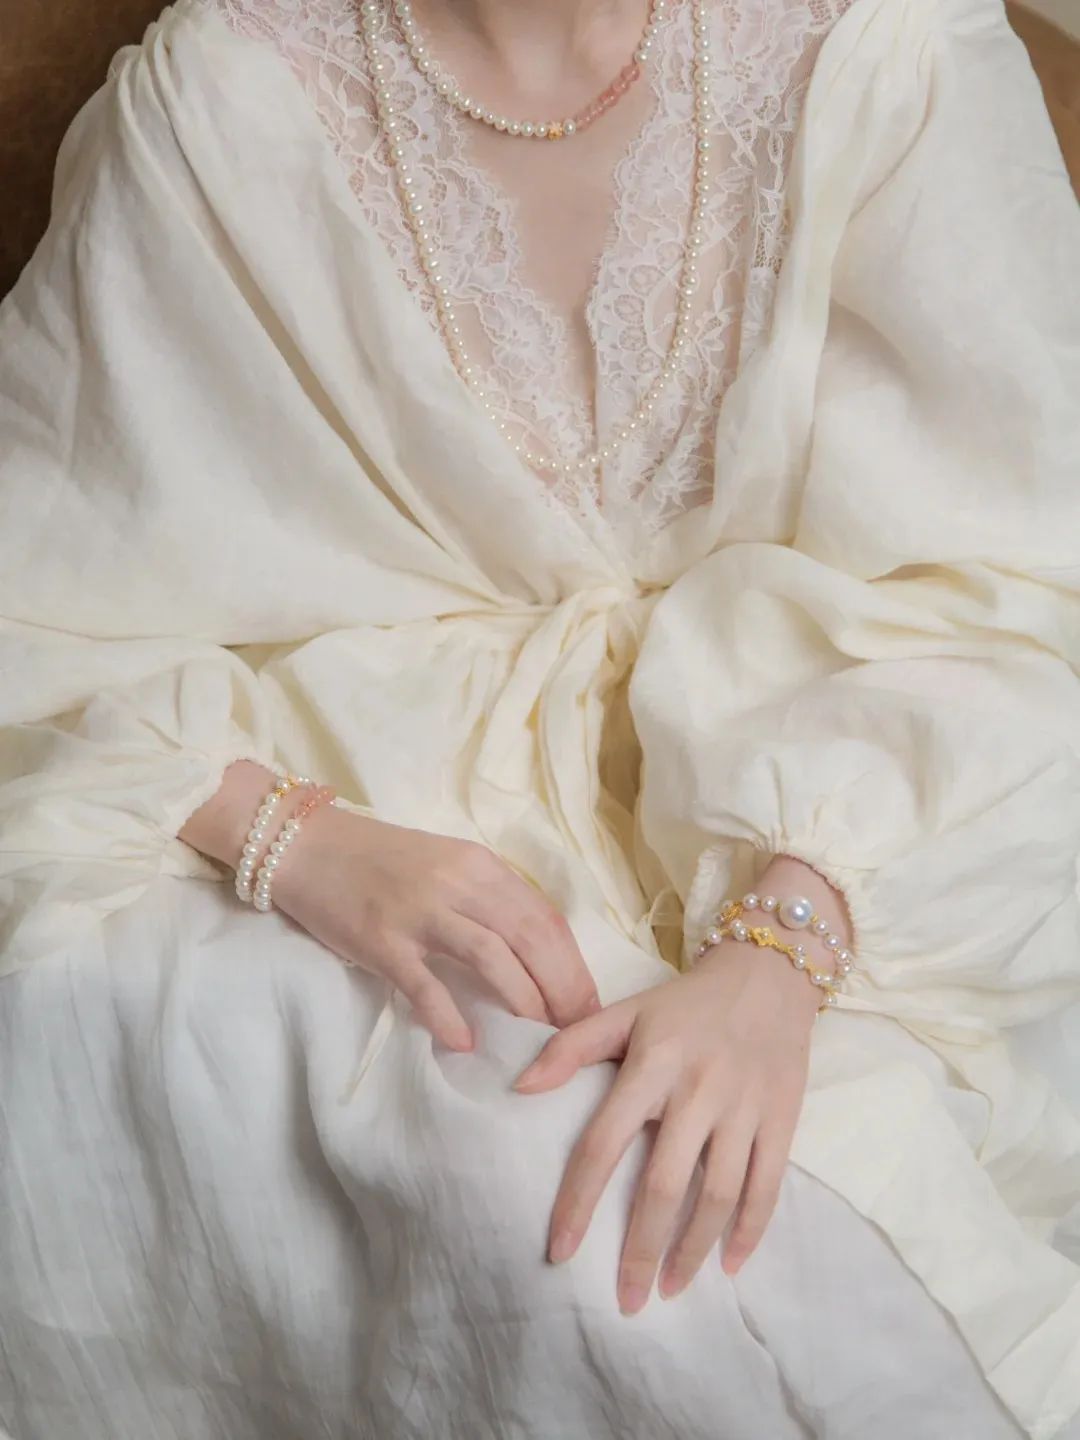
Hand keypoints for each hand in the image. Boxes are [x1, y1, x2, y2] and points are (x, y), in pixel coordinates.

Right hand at [179, 762, 599, 1052]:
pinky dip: (448, 1015)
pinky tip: (465, 1043)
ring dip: (524, 1001)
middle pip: (529, 938)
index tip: (591, 1007)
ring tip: (540, 1039)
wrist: (307, 843)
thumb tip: (532, 957)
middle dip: (563, 991)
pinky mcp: (380, 938)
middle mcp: (458, 882)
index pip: (545, 918)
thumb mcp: (447, 867)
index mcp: (481, 865)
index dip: (575, 966)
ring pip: (491, 956)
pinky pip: (423, 982)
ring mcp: (419, 910)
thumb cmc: (379, 861)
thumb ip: (487, 901)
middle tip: (580, 1035)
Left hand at [514, 857, 844, 1311]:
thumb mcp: (625, 1011)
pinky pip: (766, 1186)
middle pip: (664, 1184)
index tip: (559, 1251)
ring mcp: (743, 1107)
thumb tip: (520, 1086)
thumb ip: (571, 1047)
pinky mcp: (782, 1118)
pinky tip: (729, 1266)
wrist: (768, 973)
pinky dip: (749, 1230)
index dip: (579, 1200)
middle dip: (640, 1248)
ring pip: (717, 1194)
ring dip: (693, 1250)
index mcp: (651, 1064)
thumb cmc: (685, 1004)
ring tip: (670, 1289)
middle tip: (625, 1300)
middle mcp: (697, 1089)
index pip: (604, 1141)